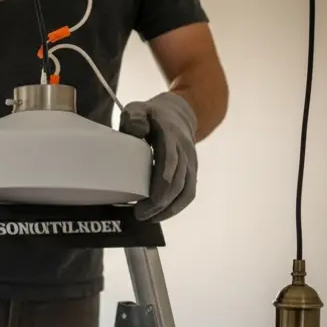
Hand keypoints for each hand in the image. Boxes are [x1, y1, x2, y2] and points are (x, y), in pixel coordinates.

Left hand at [119, 92, 199, 221]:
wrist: (179, 114)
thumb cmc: (151, 115)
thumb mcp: (138, 108)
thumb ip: (134, 117)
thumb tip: (138, 131)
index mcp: (171, 135)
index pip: (170, 162)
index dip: (161, 184)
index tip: (147, 201)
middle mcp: (185, 150)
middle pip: (178, 182)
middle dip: (160, 202)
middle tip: (139, 214)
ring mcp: (191, 162)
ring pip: (186, 191)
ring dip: (169, 209)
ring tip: (149, 218)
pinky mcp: (192, 171)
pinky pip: (189, 193)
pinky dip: (176, 207)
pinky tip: (160, 215)